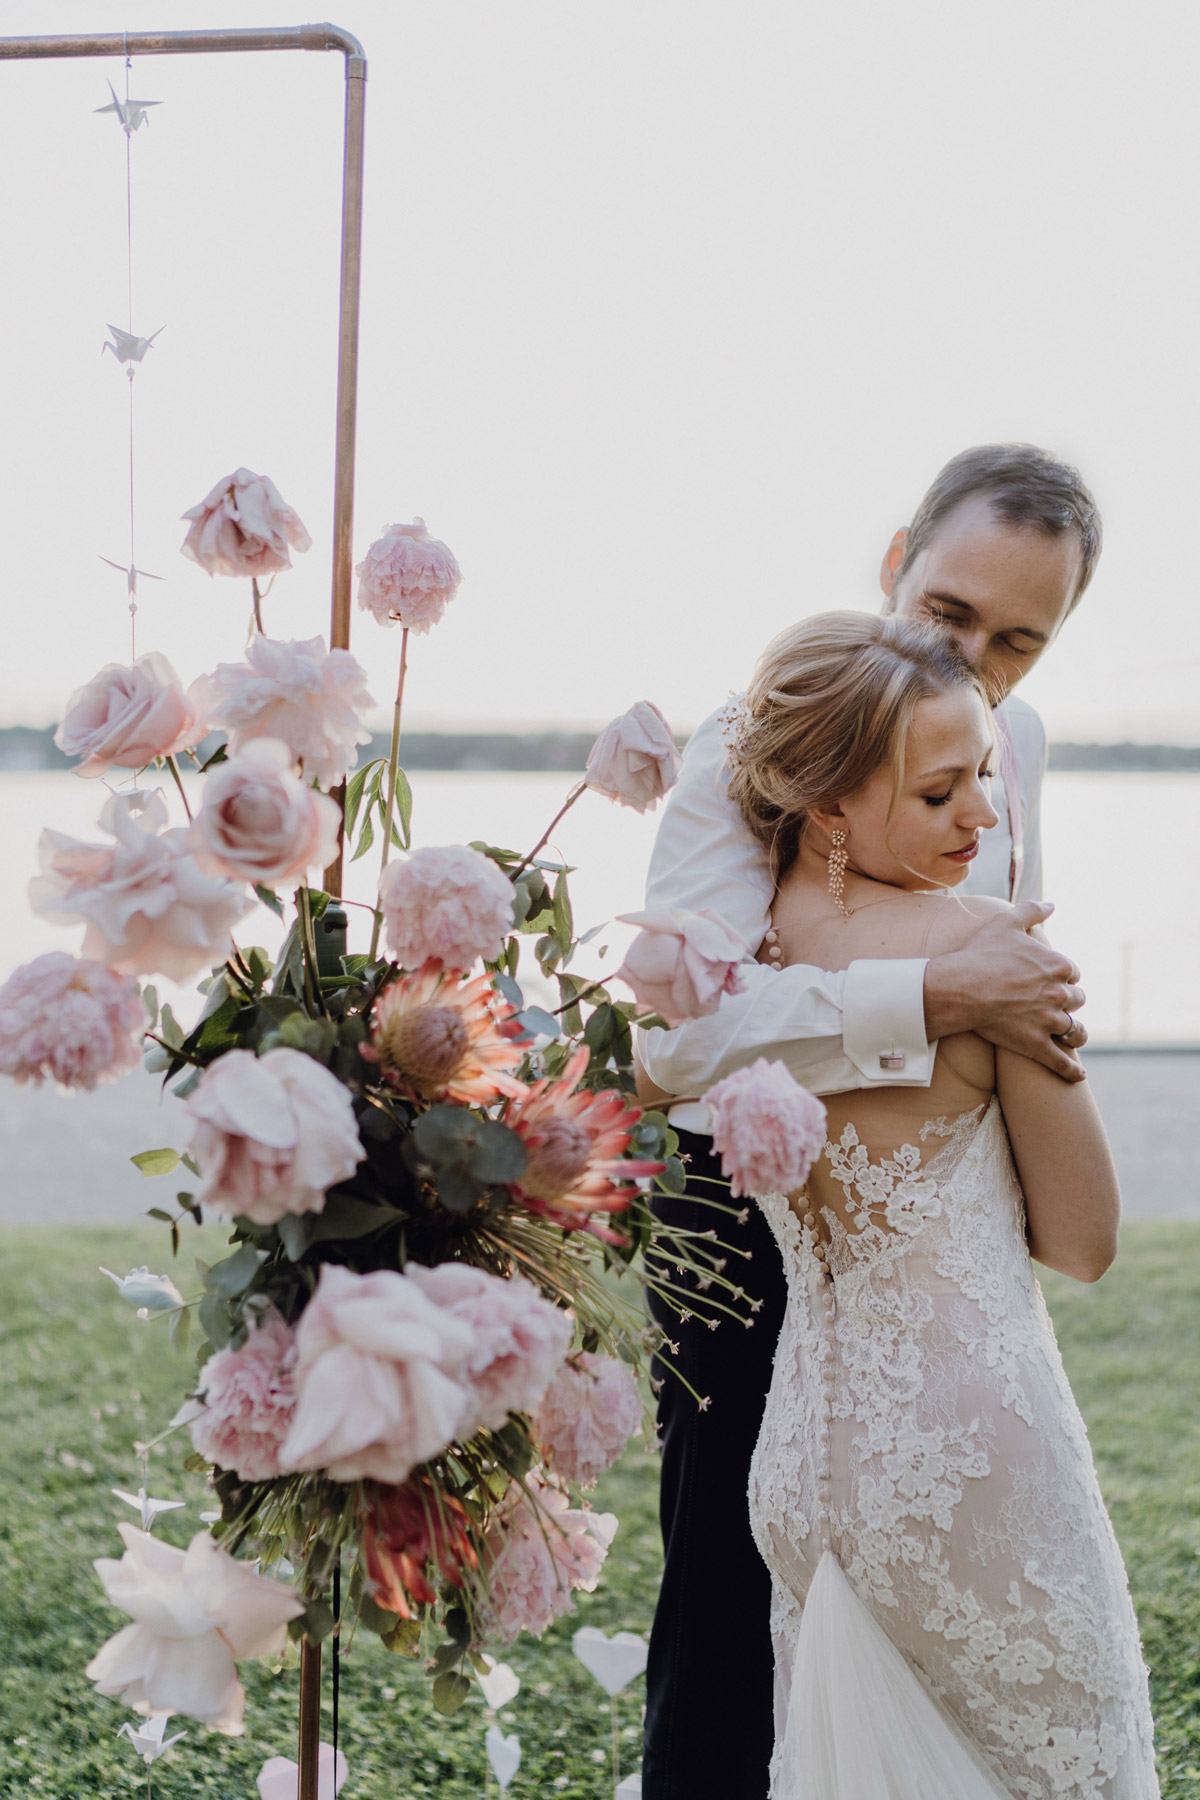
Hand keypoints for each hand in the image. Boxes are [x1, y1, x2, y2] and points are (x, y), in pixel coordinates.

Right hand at [924, 901, 1087, 1081]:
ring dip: (1075, 1034)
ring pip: (1075, 1032)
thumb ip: (1032, 910)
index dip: (1063, 977)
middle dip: (1067, 1003)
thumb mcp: (1006, 922)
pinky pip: (1060, 1062)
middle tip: (1055, 1006)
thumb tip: (1051, 904)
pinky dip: (1070, 1071)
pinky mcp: (1036, 1045)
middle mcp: (1059, 994)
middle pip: (1076, 1001)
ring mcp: (1049, 1021)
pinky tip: (1077, 1075)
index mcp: (1058, 965)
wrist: (960, 987)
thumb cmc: (980, 953)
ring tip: (1071, 1036)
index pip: (1072, 973)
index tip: (1053, 980)